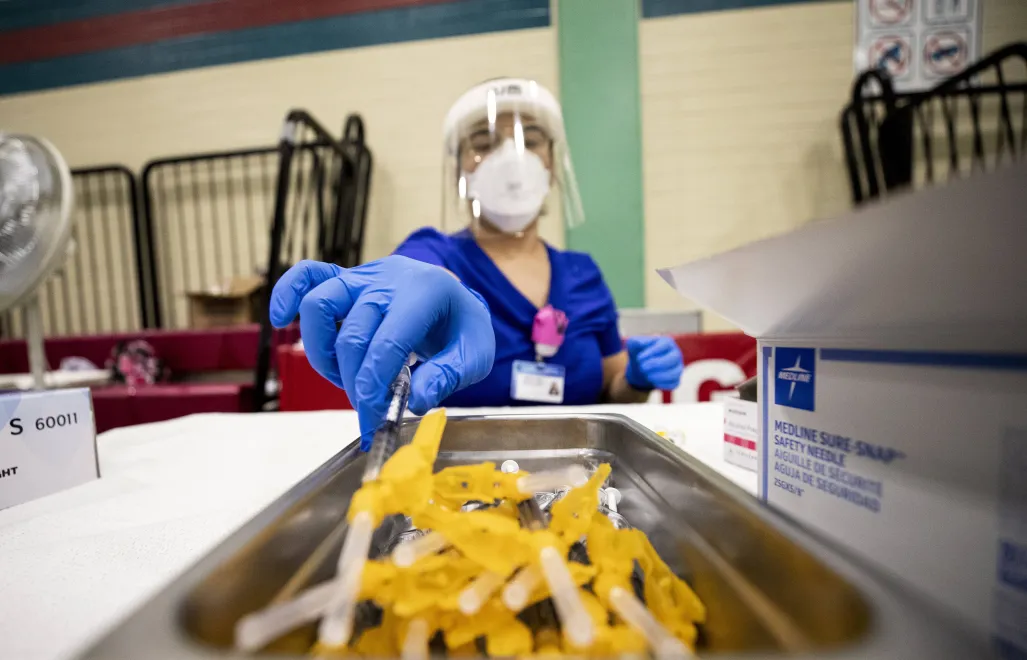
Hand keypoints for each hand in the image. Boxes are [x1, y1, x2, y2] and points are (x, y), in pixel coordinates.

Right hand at [270, 257, 494, 447]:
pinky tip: (281, 320)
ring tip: (344, 377)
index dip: (373, 386)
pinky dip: (287, 294)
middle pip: (352, 335)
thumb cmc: (463, 327)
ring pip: (319, 304)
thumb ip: (449, 376)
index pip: (387, 343)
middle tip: (367, 410)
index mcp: (426, 293)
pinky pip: (307, 274)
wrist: (456, 299)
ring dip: (323, 354)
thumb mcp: (476, 354)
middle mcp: (389, 279)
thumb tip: (416, 400)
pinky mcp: (344, 278)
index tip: (372, 420)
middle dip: (354, 383)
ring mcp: (362, 276)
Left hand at [624, 336, 682, 390]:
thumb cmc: (639, 353)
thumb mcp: (634, 345)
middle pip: (673, 358)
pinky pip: (674, 383)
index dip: (652, 352)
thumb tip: (639, 342)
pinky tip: (652, 381)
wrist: (641, 367)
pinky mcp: (676, 379)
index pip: (664, 345)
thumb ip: (635, 341)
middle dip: (657, 364)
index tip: (639, 358)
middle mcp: (675, 354)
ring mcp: (677, 367)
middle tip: (642, 367)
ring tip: (647, 375)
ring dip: (659, 376)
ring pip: (675, 372)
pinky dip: (663, 384)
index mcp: (667, 342)